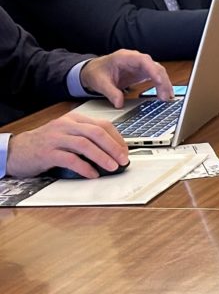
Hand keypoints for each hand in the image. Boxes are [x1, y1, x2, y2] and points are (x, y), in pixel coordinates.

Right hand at [6, 113, 128, 178]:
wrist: (17, 150)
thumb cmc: (46, 144)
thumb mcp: (68, 135)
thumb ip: (87, 139)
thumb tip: (113, 151)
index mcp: (74, 119)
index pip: (102, 125)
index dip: (117, 138)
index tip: (125, 151)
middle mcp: (66, 125)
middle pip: (96, 132)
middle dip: (113, 147)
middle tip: (123, 159)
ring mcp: (56, 138)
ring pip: (84, 144)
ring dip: (102, 157)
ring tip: (112, 167)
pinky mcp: (47, 152)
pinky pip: (69, 159)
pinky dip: (84, 167)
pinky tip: (92, 174)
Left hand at [80, 50, 173, 106]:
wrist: (94, 70)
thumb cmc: (97, 71)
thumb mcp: (99, 82)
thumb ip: (110, 92)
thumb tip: (119, 103)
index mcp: (125, 57)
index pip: (144, 61)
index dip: (153, 70)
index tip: (159, 81)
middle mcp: (136, 60)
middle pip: (155, 67)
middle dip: (162, 81)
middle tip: (164, 96)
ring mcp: (141, 66)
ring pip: (158, 72)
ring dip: (164, 84)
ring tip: (167, 98)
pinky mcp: (142, 73)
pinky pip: (156, 77)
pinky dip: (161, 85)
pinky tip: (165, 94)